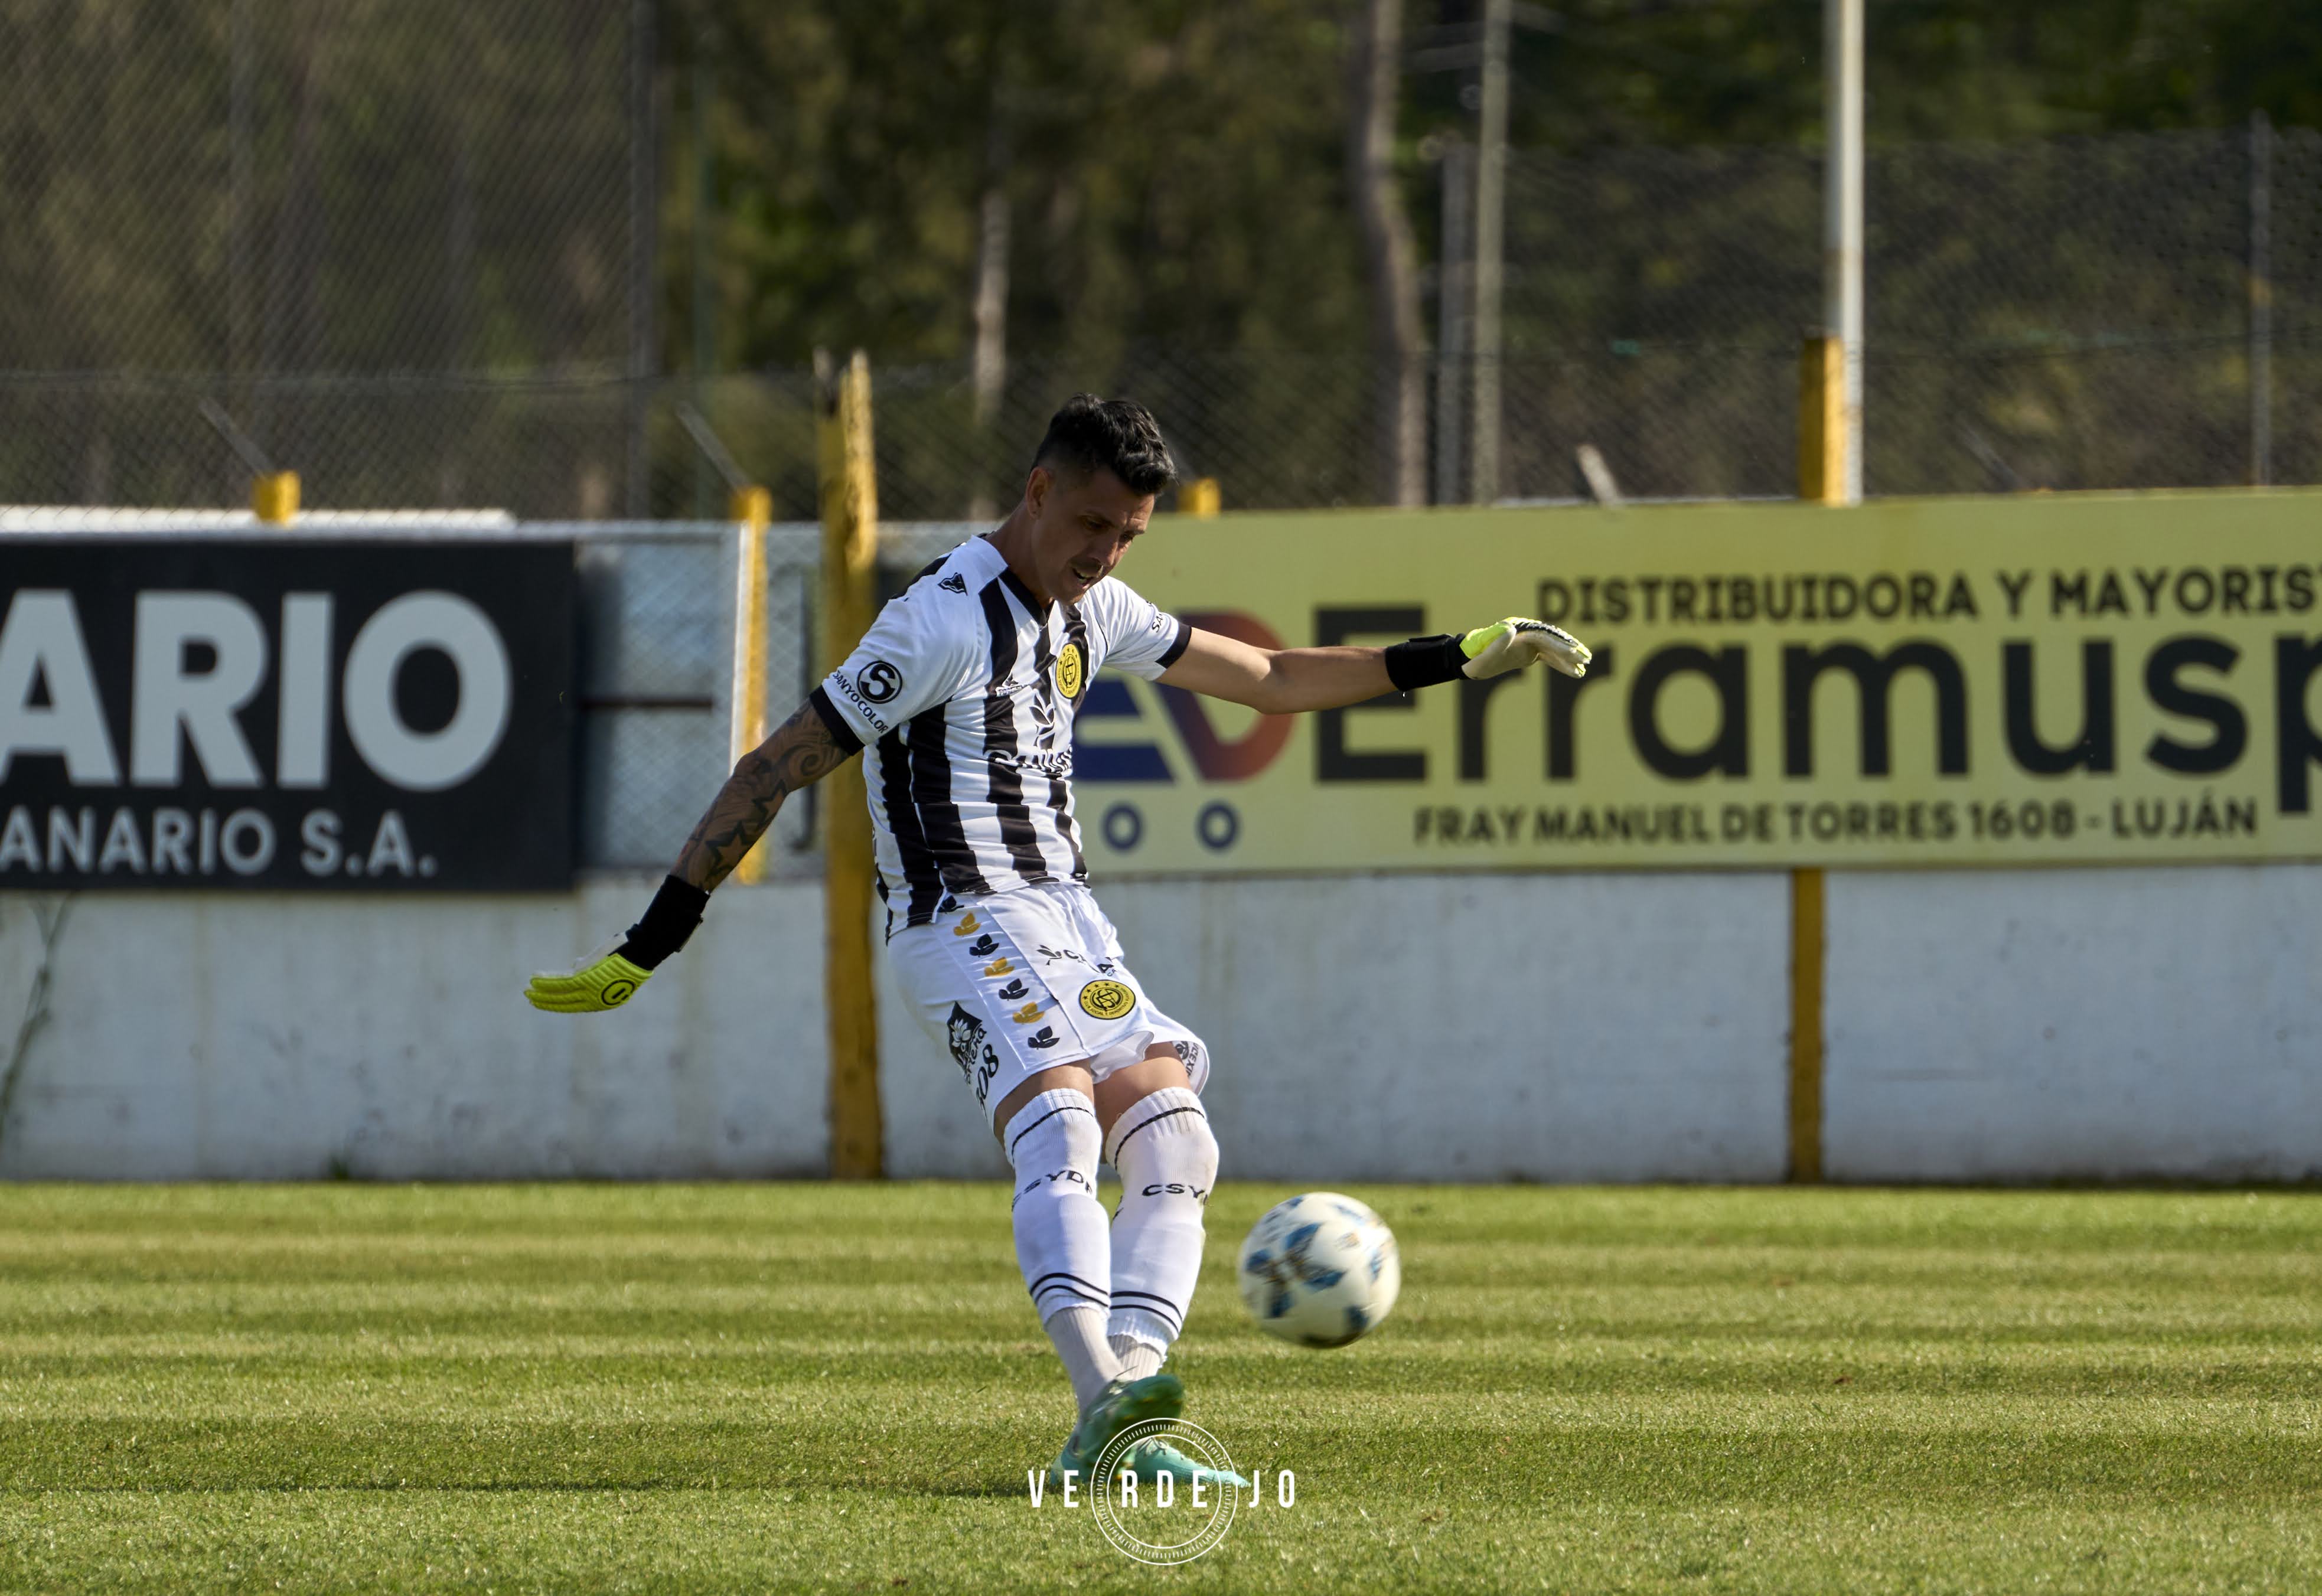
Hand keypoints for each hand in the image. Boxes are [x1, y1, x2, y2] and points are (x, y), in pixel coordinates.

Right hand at [524, 939, 653, 1011]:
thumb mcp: (607, 967)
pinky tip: (534, 978)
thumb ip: (589, 968)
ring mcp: (590, 990)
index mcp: (601, 1001)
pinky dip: (546, 981)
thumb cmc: (628, 956)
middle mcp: (594, 999)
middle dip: (545, 1001)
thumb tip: (574, 963)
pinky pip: (560, 982)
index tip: (543, 1002)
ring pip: (559, 993)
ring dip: (540, 992)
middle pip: (563, 1003)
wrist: (640, 952)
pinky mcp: (586, 978)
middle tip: (530, 999)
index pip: (573, 1005)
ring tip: (526, 990)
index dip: (556, 1004)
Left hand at [1458, 617, 1590, 679]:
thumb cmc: (1473, 658)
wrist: (1466, 661)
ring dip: (1569, 658)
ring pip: (1553, 649)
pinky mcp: (1528, 652)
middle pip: (1552, 640)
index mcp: (1517, 630)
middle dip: (1570, 650)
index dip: (1559, 644)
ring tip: (1585, 668)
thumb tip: (1510, 628)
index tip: (1574, 653)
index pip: (1544, 636)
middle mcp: (1525, 633)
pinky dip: (1561, 665)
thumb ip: (1495, 642)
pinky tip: (1574, 674)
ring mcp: (1527, 643)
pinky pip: (1548, 657)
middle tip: (1587, 659)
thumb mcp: (1482, 654)